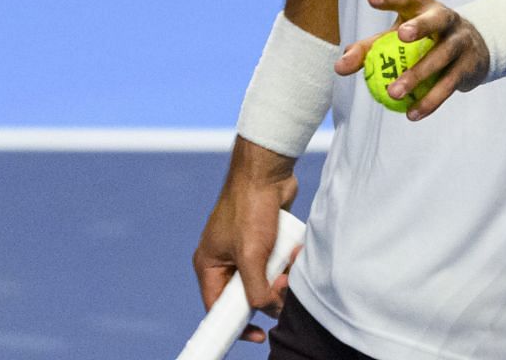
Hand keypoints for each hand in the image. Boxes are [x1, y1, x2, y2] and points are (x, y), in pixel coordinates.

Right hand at [192, 138, 300, 343]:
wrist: (268, 171)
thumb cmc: (250, 207)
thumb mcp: (251, 255)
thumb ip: (256, 289)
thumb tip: (269, 310)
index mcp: (209, 265)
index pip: (217, 308)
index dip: (236, 325)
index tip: (258, 335)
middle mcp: (224, 260)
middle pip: (246, 297)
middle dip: (268, 296)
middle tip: (283, 287)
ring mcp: (245, 251)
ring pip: (265, 282)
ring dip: (281, 278)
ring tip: (291, 262)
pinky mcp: (263, 242)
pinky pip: (275, 265)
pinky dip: (286, 263)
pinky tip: (296, 252)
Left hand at [332, 0, 491, 120]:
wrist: (472, 51)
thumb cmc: (423, 41)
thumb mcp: (397, 38)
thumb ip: (369, 49)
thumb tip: (339, 67)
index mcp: (425, 7)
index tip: (371, 0)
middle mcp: (447, 19)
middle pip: (435, 20)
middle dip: (421, 25)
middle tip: (402, 35)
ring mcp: (461, 41)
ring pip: (441, 57)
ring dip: (418, 75)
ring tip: (393, 93)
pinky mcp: (469, 65)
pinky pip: (448, 85)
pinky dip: (430, 101)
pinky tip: (412, 114)